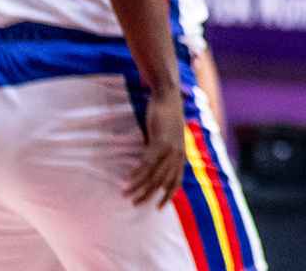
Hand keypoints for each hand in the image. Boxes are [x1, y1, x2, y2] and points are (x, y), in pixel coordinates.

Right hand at [123, 87, 186, 207]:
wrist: (168, 97)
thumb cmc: (167, 117)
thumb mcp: (170, 137)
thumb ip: (166, 152)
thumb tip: (156, 164)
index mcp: (181, 156)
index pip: (176, 182)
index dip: (168, 196)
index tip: (158, 208)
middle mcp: (177, 155)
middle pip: (161, 182)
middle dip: (147, 195)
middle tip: (134, 203)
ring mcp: (170, 149)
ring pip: (152, 175)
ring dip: (137, 186)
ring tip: (125, 194)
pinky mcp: (160, 142)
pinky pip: (146, 163)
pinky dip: (136, 173)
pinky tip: (127, 179)